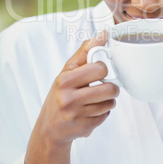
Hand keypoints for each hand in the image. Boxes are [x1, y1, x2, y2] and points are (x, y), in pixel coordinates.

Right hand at [37, 32, 118, 146]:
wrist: (50, 126)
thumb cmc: (61, 94)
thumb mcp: (68, 71)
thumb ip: (85, 52)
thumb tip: (102, 35)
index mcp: (65, 81)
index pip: (100, 69)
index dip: (102, 69)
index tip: (97, 72)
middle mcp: (68, 99)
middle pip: (109, 89)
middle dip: (111, 87)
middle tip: (104, 86)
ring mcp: (76, 115)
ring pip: (110, 103)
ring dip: (108, 101)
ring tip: (97, 99)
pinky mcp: (84, 128)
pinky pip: (106, 116)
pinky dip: (103, 112)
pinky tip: (92, 110)